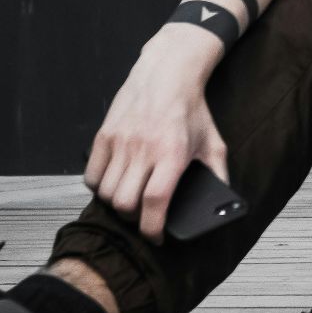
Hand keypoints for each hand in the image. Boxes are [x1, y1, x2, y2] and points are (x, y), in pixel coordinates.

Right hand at [84, 27, 229, 242]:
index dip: (153, 228)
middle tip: (144, 216)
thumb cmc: (191, 111)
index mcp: (173, 154)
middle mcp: (144, 150)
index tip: (157, 237)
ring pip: (107, 193)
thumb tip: (219, 203)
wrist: (167, 75)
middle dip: (134, 219)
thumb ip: (218, 175)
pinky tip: (114, 184)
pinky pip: (92, 176)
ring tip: (130, 201)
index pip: (155, 202)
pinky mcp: (104, 136)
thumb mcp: (214, 143)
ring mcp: (121, 142)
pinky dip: (99, 188)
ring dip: (117, 205)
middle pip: (126, 203)